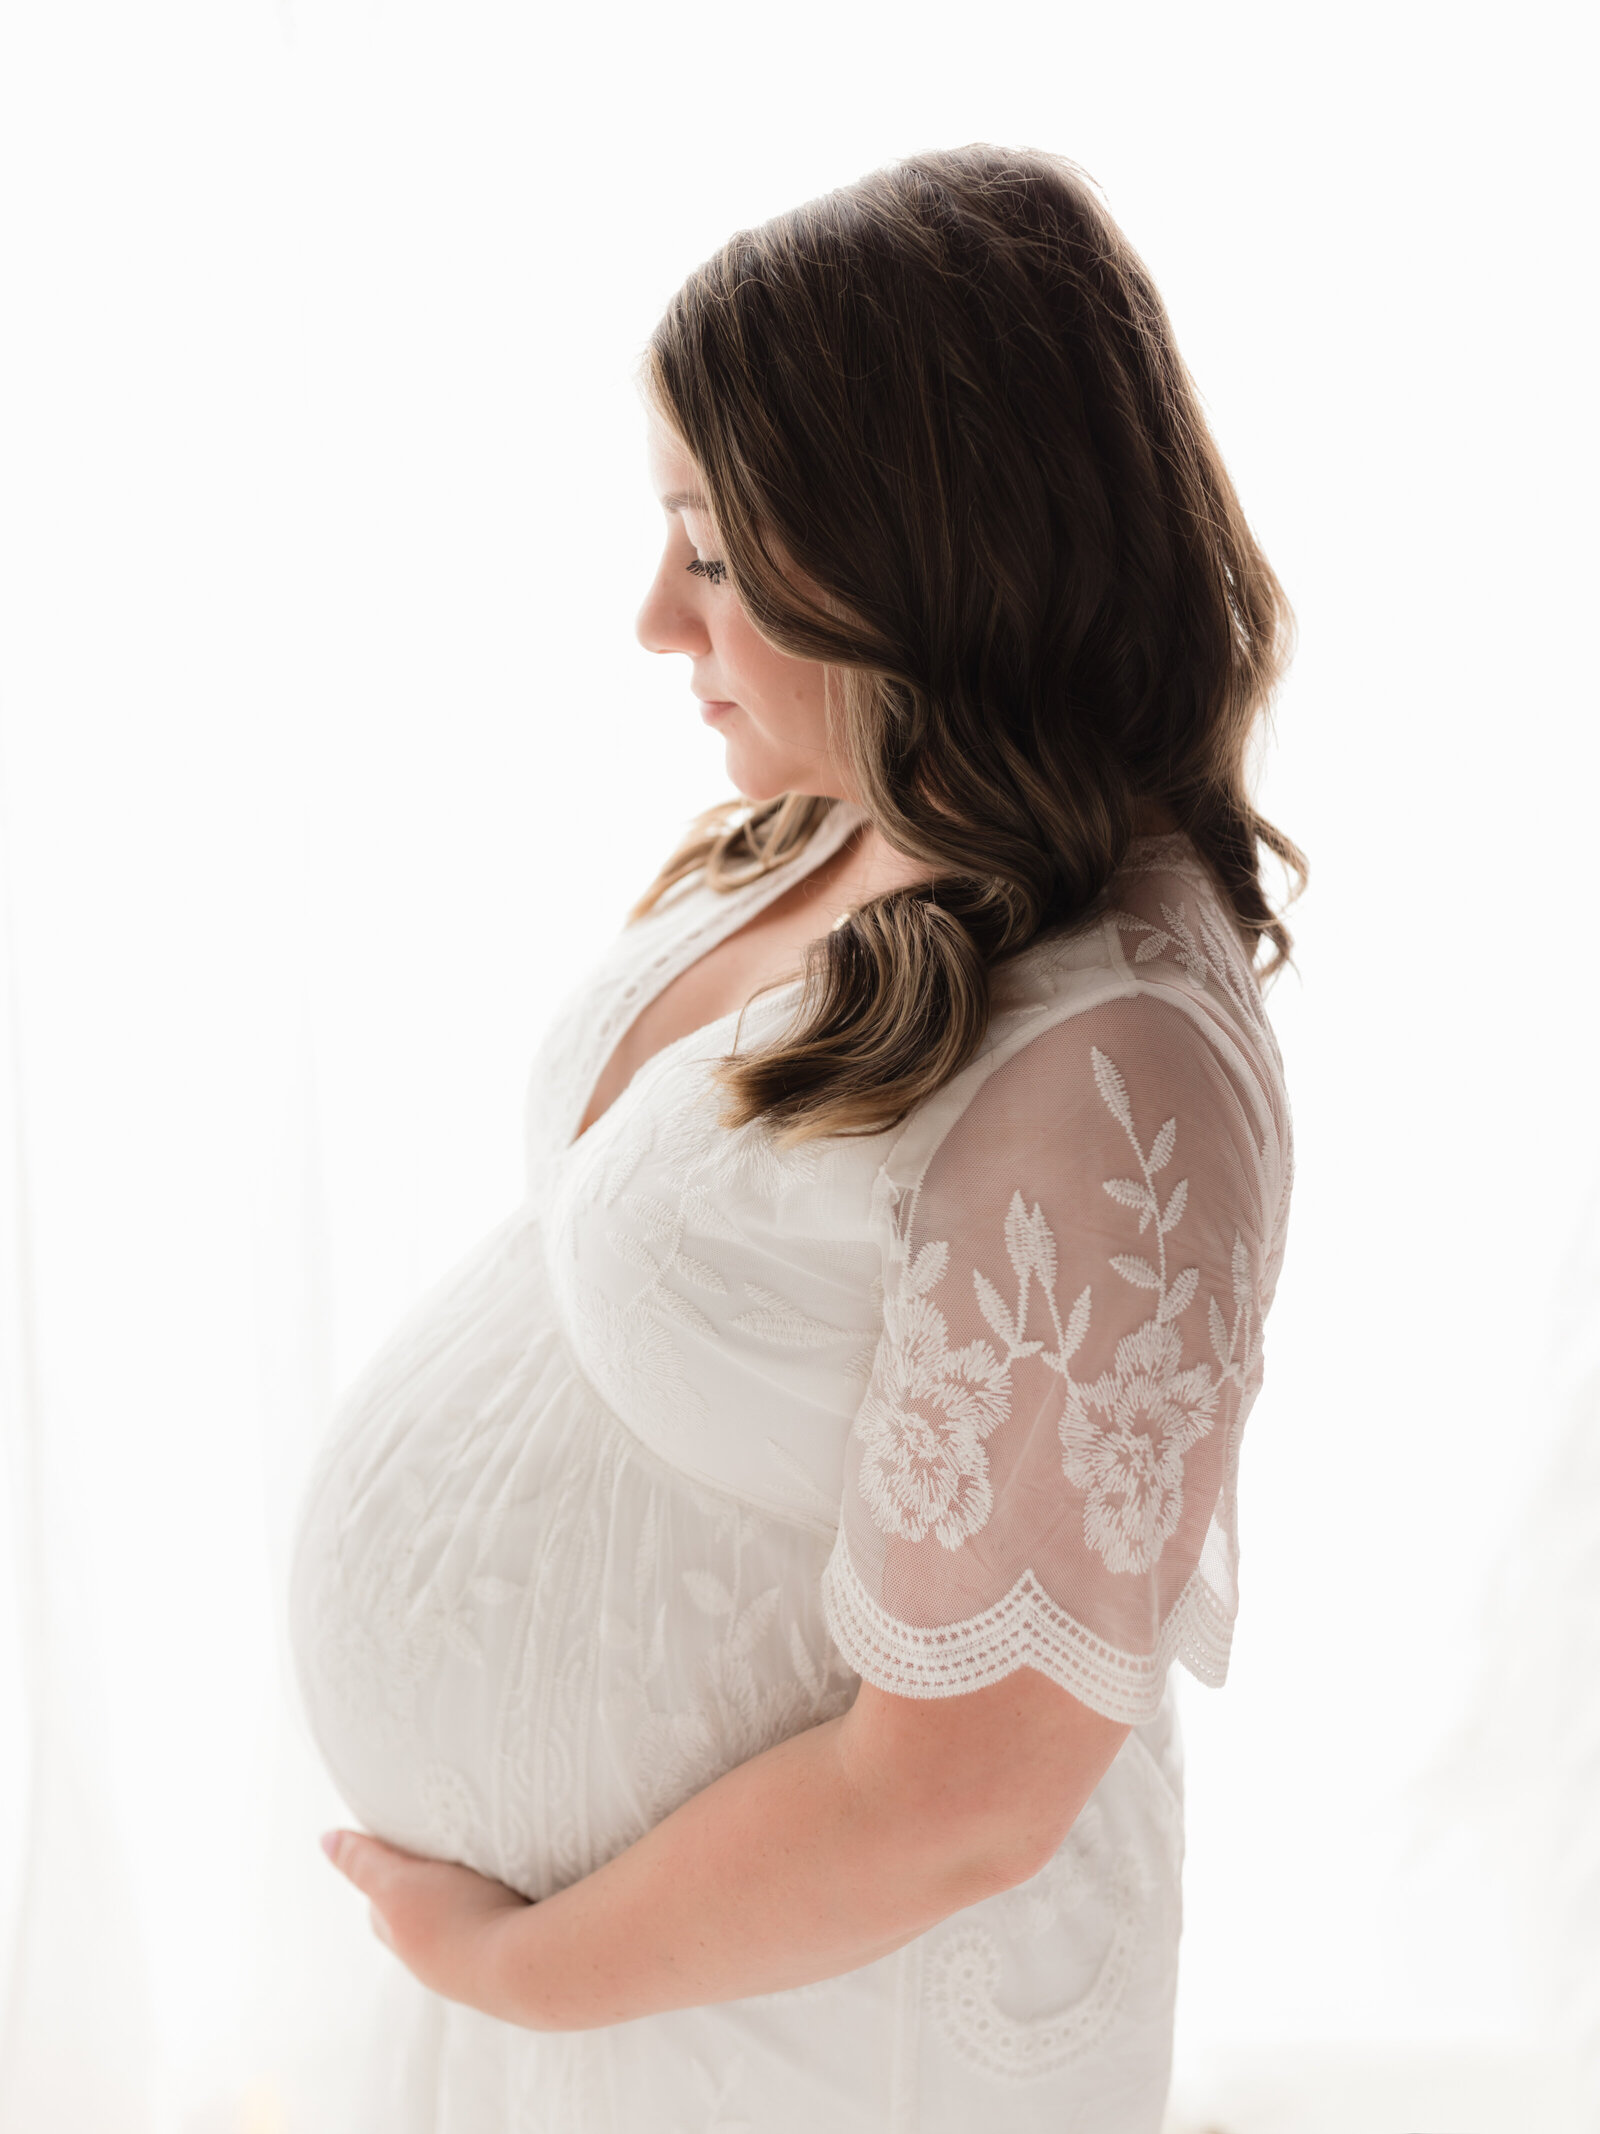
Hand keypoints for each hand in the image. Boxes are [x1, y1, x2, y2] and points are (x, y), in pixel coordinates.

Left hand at [321, 1829, 533, 2020]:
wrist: (525, 1968)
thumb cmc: (457, 1924)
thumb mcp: (399, 1883)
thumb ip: (363, 1862)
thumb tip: (325, 1840)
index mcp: (405, 1943)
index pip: (383, 1907)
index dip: (388, 1872)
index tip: (401, 1842)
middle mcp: (436, 1963)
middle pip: (421, 1919)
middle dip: (427, 1887)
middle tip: (443, 1850)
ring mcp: (477, 1967)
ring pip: (462, 1927)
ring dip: (468, 1902)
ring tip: (487, 1866)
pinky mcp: (515, 1963)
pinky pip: (500, 1931)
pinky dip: (503, 1910)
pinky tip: (519, 1892)